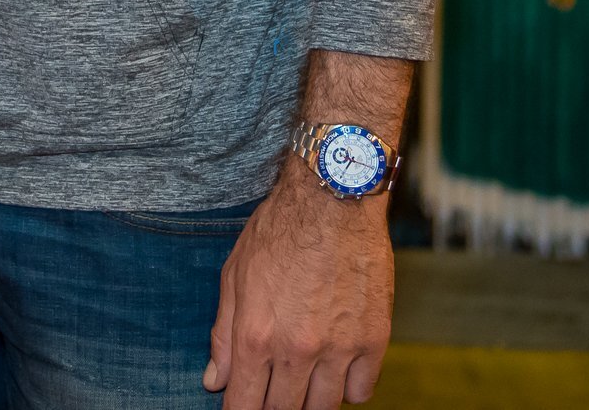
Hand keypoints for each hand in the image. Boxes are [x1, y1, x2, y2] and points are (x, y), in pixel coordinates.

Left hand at [205, 164, 392, 409]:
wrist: (333, 199)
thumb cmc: (279, 230)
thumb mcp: (235, 274)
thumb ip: (224, 332)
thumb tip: (214, 381)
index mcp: (256, 334)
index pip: (245, 405)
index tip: (240, 409)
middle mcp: (297, 349)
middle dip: (273, 407)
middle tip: (272, 389)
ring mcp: (339, 349)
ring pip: (324, 408)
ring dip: (310, 399)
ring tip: (302, 376)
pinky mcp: (374, 341)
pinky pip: (360, 391)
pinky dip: (347, 386)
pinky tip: (336, 365)